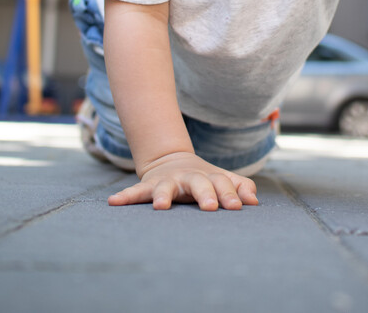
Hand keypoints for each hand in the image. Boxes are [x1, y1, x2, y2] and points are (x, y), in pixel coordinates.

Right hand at [108, 151, 258, 210]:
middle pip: (199, 182)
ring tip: (160, 206)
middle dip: (205, 193)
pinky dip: (125, 197)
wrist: (171, 160)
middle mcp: (189, 177)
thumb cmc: (204, 179)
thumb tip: (254, 200)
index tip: (236, 207)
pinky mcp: (148, 186)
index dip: (230, 194)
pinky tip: (113, 202)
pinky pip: (135, 192)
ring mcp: (168, 181)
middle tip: (210, 207)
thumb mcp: (223, 180)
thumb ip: (240, 187)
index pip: (222, 183)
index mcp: (209, 177)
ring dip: (163, 195)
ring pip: (166, 187)